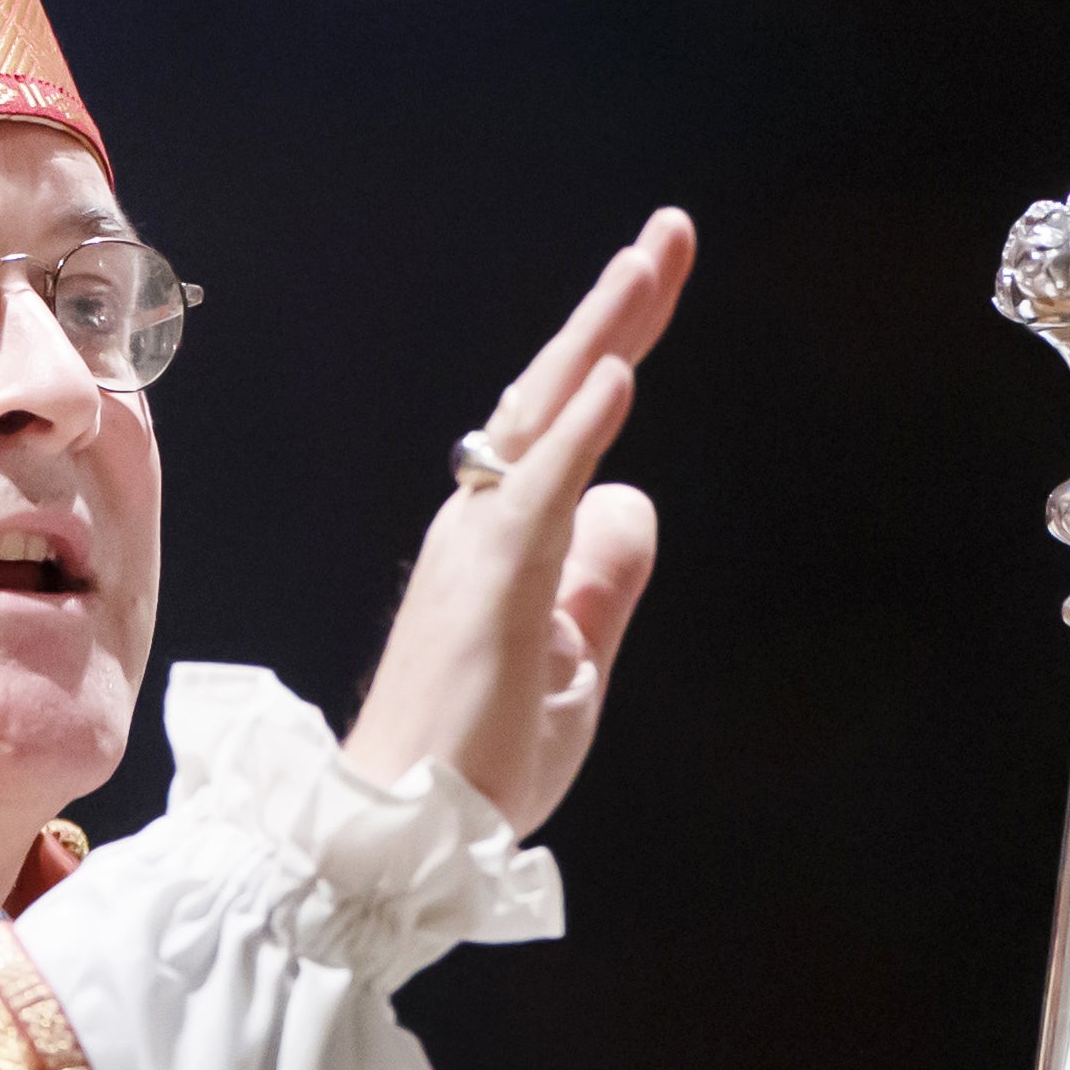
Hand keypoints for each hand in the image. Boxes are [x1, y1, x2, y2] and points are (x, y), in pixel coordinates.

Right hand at [342, 207, 694, 836]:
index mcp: (504, 540)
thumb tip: (633, 495)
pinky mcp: (488, 590)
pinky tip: (619, 376)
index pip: (567, 423)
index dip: (614, 345)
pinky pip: (540, 495)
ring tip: (649, 264)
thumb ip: (601, 580)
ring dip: (602, 335)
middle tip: (672, 231)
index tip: (657, 275)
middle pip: (557, 391)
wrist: (396, 838)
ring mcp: (481, 550)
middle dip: (619, 307)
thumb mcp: (570, 665)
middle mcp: (483, 523)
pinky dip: (579, 432)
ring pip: (546, 419)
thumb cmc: (470, 764)